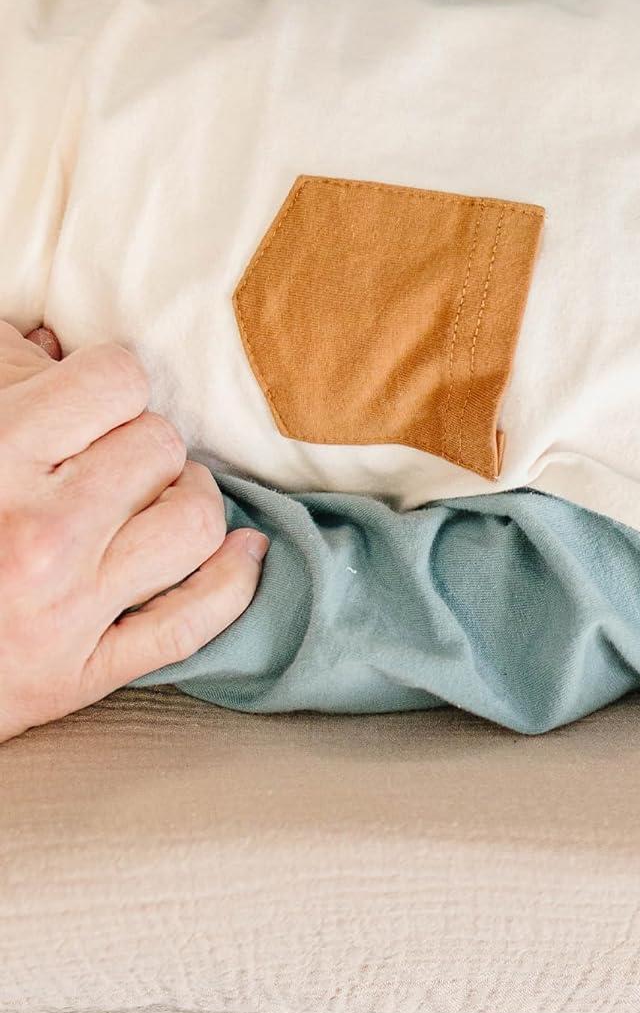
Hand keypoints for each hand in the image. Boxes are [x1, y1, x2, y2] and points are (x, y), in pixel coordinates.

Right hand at [0, 321, 266, 743]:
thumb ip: (1, 378)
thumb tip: (55, 340)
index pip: (117, 382)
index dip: (110, 382)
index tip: (94, 400)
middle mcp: (38, 535)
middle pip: (161, 447)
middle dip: (143, 443)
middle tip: (114, 456)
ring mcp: (65, 609)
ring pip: (194, 523)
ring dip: (189, 500)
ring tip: (163, 496)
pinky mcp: (81, 672)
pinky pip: (194, 621)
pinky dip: (232, 580)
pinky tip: (243, 550)